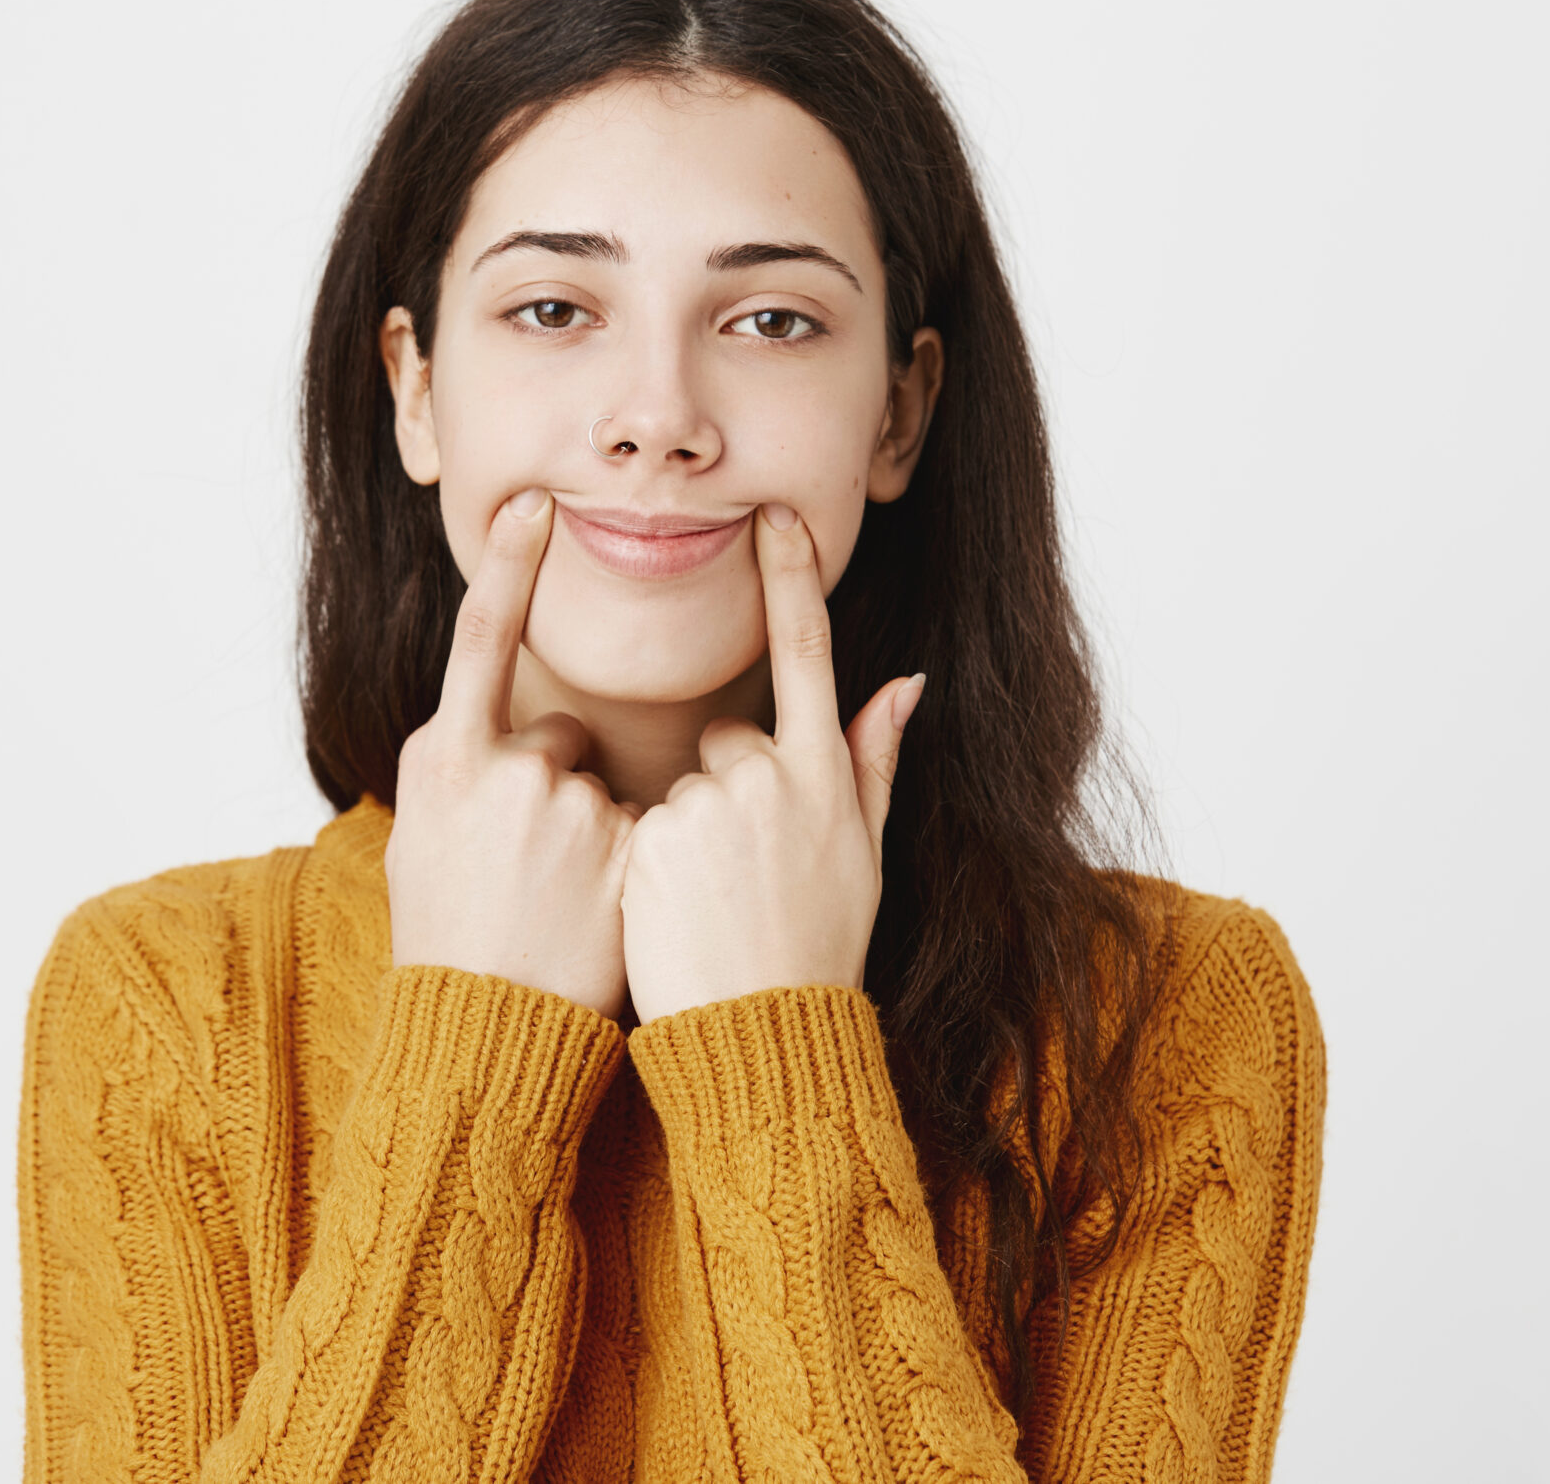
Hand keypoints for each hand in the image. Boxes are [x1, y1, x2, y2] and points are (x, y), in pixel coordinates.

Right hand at [385, 488, 634, 1021]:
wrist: (480, 1033)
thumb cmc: (446, 936)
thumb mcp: (421, 834)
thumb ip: (456, 765)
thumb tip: (477, 724)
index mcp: (446, 757)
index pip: (483, 638)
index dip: (512, 566)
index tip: (538, 501)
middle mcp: (506, 767)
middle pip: (558, 736)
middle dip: (556, 787)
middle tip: (524, 870)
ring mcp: (567, 805)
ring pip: (602, 786)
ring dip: (593, 830)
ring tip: (555, 905)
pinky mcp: (623, 845)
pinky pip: (642, 828)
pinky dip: (627, 864)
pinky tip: (594, 913)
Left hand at [620, 502, 925, 1024]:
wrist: (763, 1034)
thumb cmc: (820, 948)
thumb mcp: (867, 852)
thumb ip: (875, 757)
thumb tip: (908, 679)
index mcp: (823, 773)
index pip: (807, 650)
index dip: (789, 576)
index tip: (772, 515)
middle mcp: (770, 778)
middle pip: (729, 741)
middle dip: (728, 791)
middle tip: (743, 876)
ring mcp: (709, 807)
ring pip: (686, 786)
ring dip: (690, 832)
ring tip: (712, 905)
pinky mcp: (652, 840)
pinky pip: (641, 822)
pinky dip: (652, 861)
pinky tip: (676, 912)